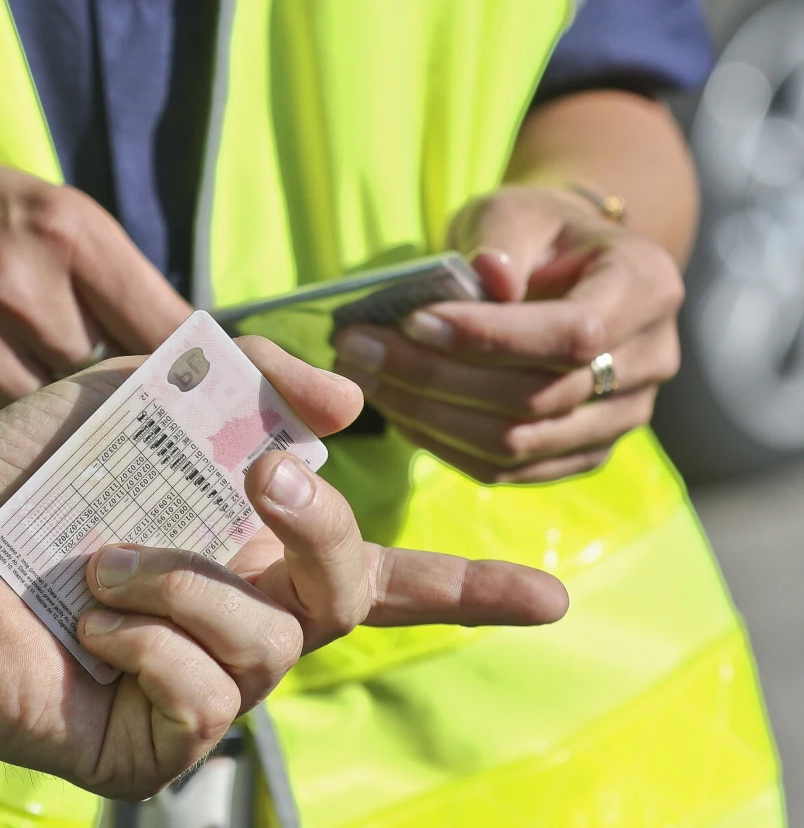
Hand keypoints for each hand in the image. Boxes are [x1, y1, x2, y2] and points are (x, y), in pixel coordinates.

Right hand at [0, 132, 190, 433]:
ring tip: (33, 399)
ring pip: (54, 421)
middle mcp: (25, 288)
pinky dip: (1, 435)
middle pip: (112, 382)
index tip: (204, 402)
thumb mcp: (25, 202)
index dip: (192, 373)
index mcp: (66, 230)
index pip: (165, 326)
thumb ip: (95, 268)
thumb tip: (166, 347)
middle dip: (115, 397)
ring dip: (55, 423)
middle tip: (115, 408)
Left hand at [0, 337, 567, 799]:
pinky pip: (204, 696)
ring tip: (105, 563)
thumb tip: (350, 405)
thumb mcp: (134, 394)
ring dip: (188, 580)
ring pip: (271, 644)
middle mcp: (239, 625)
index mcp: (246, 555)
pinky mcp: (152, 746)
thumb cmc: (18, 477)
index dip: (469, 590)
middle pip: (353, 597)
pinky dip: (149, 640)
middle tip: (258, 483)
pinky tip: (92, 625)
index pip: (380, 577)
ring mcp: (199, 691)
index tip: (552, 600)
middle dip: (321, 529)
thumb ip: (240, 379)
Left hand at [333, 185, 683, 482]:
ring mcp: (621, 418)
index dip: (488, 337)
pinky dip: (443, 445)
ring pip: (517, 443)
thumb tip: (485, 276)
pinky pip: (507, 469)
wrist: (567, 269)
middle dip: (436, 377)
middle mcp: (650, 361)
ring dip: (429, 416)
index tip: (411, 322)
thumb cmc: (536, 234)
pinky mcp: (580, 452)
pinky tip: (397, 410)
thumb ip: (501, 238)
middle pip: (536, 397)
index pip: (573, 335)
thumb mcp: (517, 209)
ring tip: (366, 378)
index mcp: (646, 288)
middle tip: (358, 350)